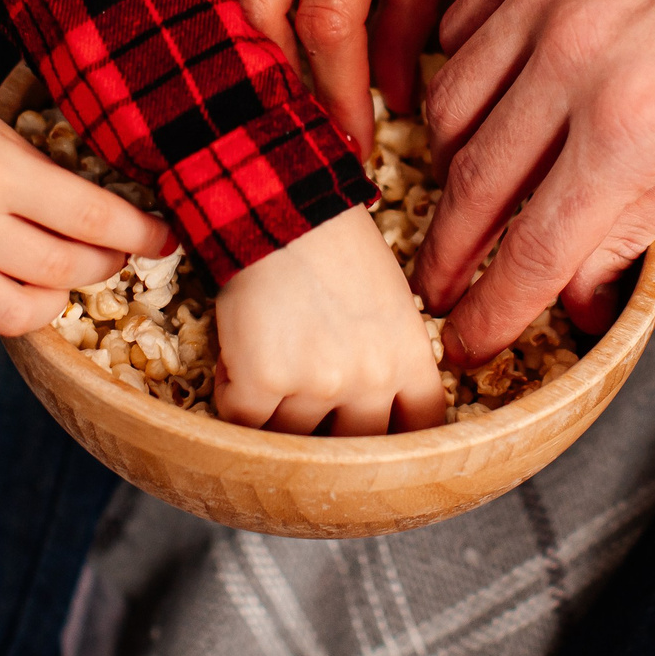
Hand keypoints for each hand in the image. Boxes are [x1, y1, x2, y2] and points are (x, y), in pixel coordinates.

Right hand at [0, 48, 173, 356]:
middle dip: (104, 266)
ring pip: (15, 317)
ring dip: (47, 303)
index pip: (91, 217)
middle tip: (110, 255)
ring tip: (47, 278)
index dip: (140, 234)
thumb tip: (103, 216)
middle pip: (63, 273)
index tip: (163, 238)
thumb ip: (35, 172)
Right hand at [212, 208, 449, 434]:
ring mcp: (316, 382)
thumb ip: (390, 359)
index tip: (377, 444)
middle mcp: (369, 379)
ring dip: (274, 412)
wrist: (279, 208)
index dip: (397, 444)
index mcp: (408, 359)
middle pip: (353, 447)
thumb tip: (375, 411)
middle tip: (305, 407)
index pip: (420, 431)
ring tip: (267, 363)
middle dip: (327, 434)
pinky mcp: (262, 379)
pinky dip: (233, 395)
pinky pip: (243, 420)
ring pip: (292, 437)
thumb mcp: (390, 303)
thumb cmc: (333, 246)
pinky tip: (238, 361)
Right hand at [413, 0, 654, 361]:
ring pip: (447, 103)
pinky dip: (465, 72)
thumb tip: (577, 294)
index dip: (493, 310)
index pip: (535, 246)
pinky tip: (493, 97)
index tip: (467, 346)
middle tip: (436, 288)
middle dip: (446, 253)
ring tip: (469, 194)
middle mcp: (575, 53)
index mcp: (635, 122)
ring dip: (449, 165)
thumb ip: (638, 224)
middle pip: (470, 183)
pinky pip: (462, 26)